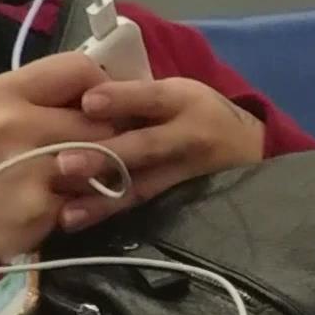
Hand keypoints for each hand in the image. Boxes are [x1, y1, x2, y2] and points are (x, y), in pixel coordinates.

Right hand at [0, 48, 123, 254]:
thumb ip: (34, 95)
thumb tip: (94, 90)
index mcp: (2, 92)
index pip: (78, 68)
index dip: (101, 86)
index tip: (100, 104)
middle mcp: (18, 124)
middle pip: (100, 118)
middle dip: (104, 134)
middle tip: (95, 146)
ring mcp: (33, 169)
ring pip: (101, 160)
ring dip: (98, 170)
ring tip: (76, 176)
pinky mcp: (42, 209)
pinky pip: (86, 199)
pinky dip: (82, 204)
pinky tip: (60, 206)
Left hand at [64, 70, 266, 225]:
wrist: (251, 148)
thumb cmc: (198, 113)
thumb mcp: (177, 93)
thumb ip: (136, 97)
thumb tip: (76, 97)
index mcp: (184, 100)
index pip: (152, 97)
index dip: (121, 99)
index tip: (87, 102)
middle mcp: (188, 137)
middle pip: (146, 147)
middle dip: (104, 156)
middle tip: (64, 164)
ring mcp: (187, 175)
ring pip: (142, 187)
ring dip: (102, 200)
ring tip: (67, 211)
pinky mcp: (183, 203)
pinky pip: (142, 209)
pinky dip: (108, 215)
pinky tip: (77, 221)